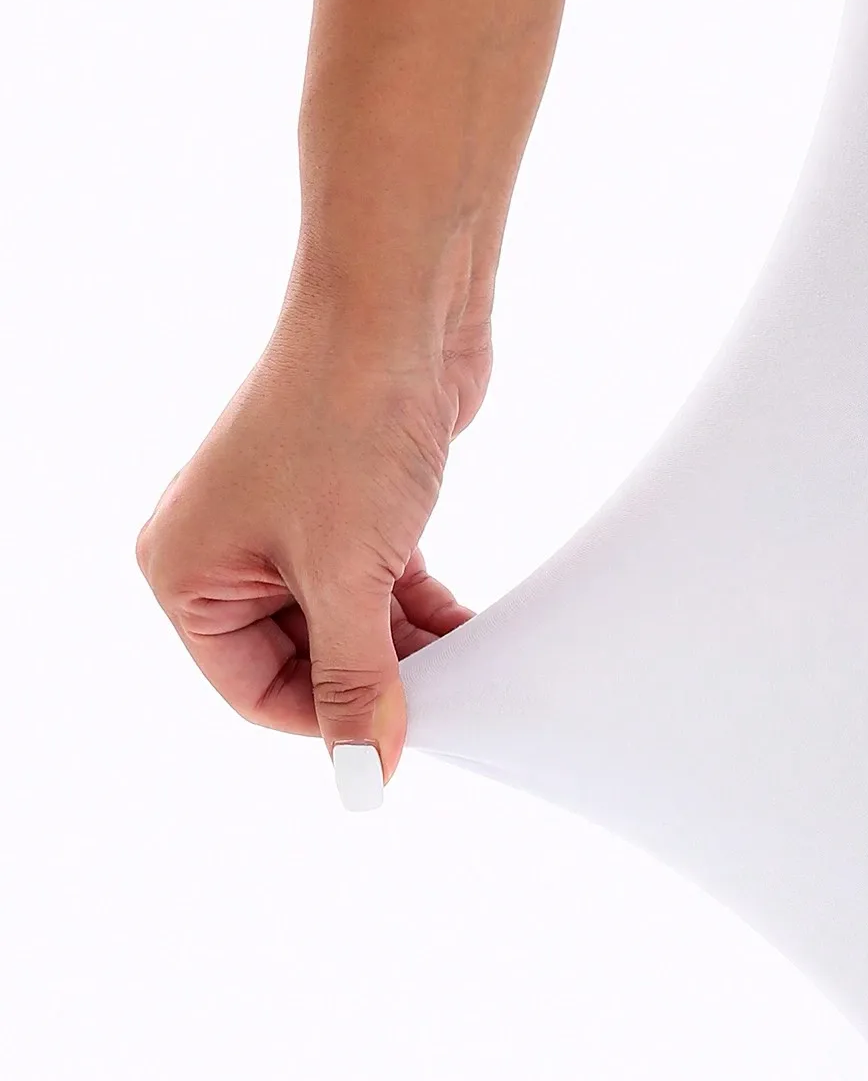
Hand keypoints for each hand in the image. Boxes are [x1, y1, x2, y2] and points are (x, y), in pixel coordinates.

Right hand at [135, 308, 492, 797]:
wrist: (398, 303)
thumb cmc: (344, 421)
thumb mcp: (347, 577)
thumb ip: (357, 684)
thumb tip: (362, 777)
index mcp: (186, 572)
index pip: (256, 693)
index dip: (332, 722)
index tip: (401, 735)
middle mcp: (224, 549)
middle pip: (304, 662)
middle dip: (375, 683)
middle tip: (447, 701)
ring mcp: (286, 524)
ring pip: (347, 626)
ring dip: (407, 650)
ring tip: (468, 666)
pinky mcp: (345, 504)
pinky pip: (376, 587)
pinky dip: (419, 610)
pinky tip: (469, 627)